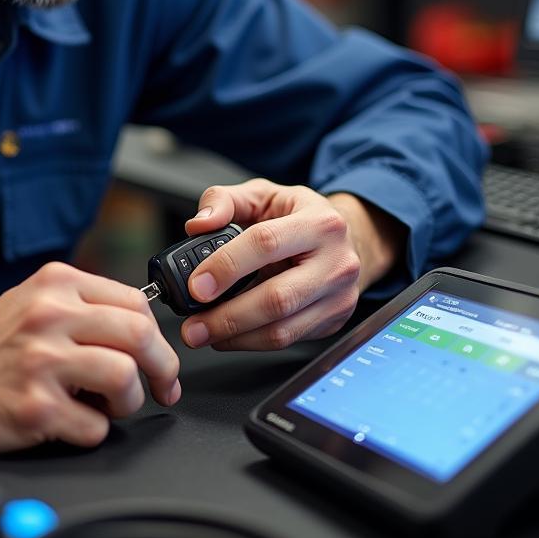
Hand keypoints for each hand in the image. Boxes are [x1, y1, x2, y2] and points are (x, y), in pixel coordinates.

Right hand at [0, 262, 181, 452]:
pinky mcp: (33, 406)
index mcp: (56, 284)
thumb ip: (81, 306)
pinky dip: (92, 430)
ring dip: (127, 401)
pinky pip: (94, 426)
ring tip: (107, 406)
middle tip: (163, 387)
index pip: (135, 302)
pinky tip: (71, 422)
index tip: (161, 357)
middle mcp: (50, 315)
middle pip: (140, 335)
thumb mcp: (31, 301)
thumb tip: (139, 329)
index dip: (158, 335)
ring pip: (125, 378)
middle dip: (162, 368)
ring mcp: (42, 361)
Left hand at [180, 179, 405, 351]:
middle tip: (192, 326)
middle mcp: (336, 261)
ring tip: (203, 333)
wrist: (346, 240)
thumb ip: (224, 201)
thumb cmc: (300, 216)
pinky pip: (288, 340)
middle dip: (227, 317)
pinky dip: (251, 342)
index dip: (226, 267)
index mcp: (319, 222)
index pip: (266, 243)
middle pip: (277, 298)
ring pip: (282, 329)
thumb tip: (198, 225)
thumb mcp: (263, 195)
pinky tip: (229, 335)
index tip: (196, 286)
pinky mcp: (334, 321)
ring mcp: (339, 296)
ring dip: (235, 337)